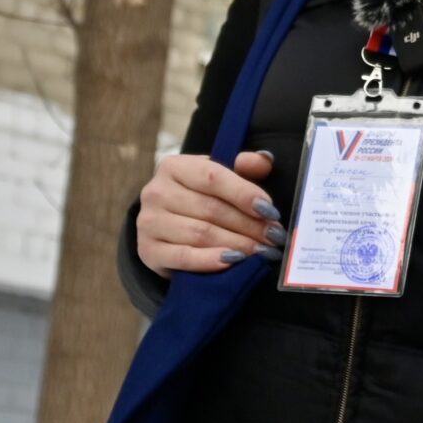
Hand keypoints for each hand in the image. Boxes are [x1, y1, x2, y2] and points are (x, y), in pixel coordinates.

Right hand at [137, 150, 282, 275]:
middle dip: (249, 225)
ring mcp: (149, 223)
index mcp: (174, 166)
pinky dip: (211, 261)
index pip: (212, 177)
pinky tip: (234, 261)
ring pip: (201, 234)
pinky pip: (184, 257)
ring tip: (263, 251)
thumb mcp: (220, 177)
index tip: (271, 211)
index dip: (244, 194)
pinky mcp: (148, 251)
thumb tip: (264, 161)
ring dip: (237, 245)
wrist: (167, 226)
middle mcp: (156, 192)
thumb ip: (245, 167)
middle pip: (211, 209)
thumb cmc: (201, 198)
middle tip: (274, 237)